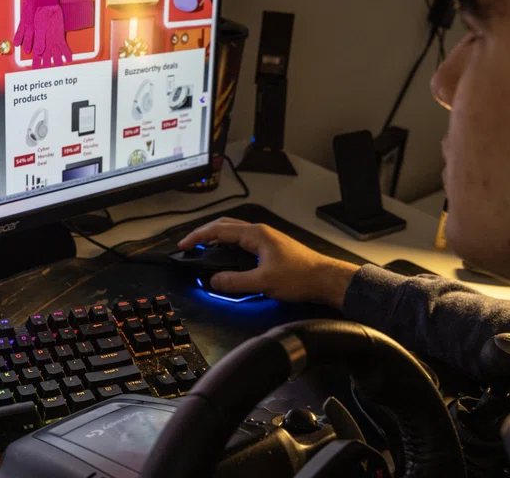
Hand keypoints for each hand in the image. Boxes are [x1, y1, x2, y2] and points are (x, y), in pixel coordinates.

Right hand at [178, 218, 360, 308]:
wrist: (326, 279)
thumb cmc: (301, 277)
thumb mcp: (264, 282)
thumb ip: (235, 282)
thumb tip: (214, 281)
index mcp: (255, 234)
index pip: (218, 230)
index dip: (197, 237)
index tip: (184, 245)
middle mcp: (259, 232)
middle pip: (224, 226)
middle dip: (204, 234)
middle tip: (189, 245)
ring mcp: (266, 239)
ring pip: (233, 232)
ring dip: (216, 238)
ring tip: (203, 249)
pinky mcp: (270, 248)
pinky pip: (242, 241)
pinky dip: (228, 245)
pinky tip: (227, 257)